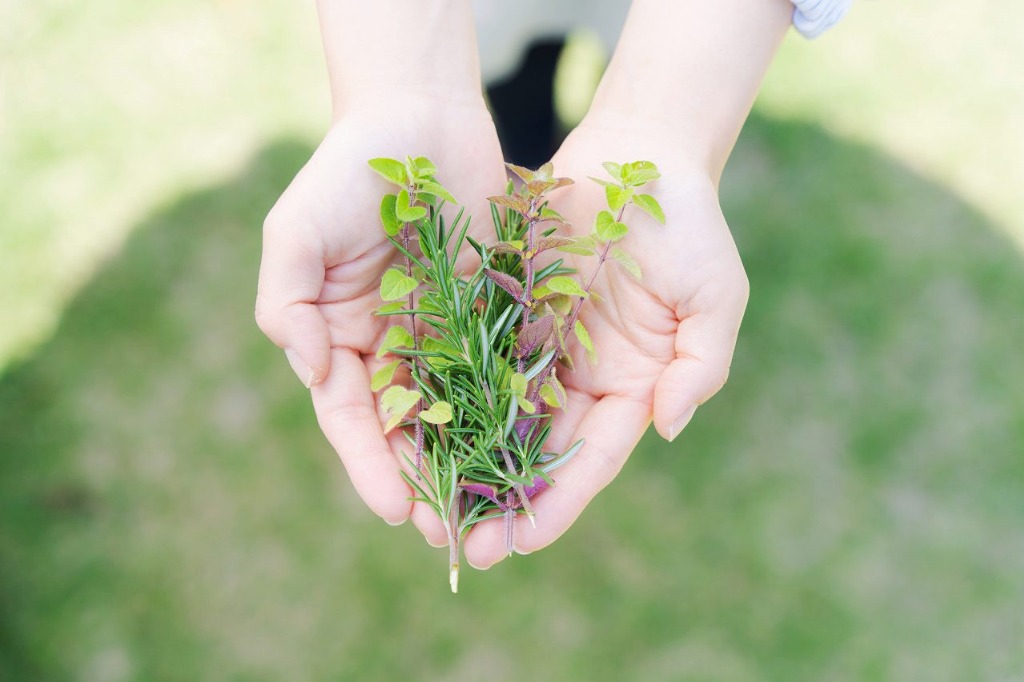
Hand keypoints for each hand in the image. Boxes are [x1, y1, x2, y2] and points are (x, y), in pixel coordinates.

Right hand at [255, 100, 506, 528]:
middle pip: (411, 432)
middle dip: (428, 484)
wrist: (419, 117)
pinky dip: (518, 412)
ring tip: (498, 511)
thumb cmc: (347, 170)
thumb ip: (287, 299)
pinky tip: (539, 450)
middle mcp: (396, 349)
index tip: (395, 511)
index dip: (371, 468)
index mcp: (344, 340)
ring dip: (477, 464)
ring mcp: (448, 335)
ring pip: (463, 414)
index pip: (355, 419)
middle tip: (452, 536)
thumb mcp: (297, 229)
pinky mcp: (495, 315)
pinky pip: (507, 370)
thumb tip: (313, 371)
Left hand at [463, 117, 749, 567]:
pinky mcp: (501, 311)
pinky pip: (466, 358)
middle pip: (536, 452)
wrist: (640, 155)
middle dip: (501, 502)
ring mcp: (536, 347)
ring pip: (492, 417)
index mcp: (630, 386)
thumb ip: (699, 365)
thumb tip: (666, 427)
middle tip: (462, 549)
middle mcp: (578, 378)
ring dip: (462, 463)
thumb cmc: (691, 226)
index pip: (594, 458)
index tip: (522, 542)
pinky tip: (408, 430)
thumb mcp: (715, 298)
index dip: (560, 503)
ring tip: (424, 507)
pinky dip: (440, 396)